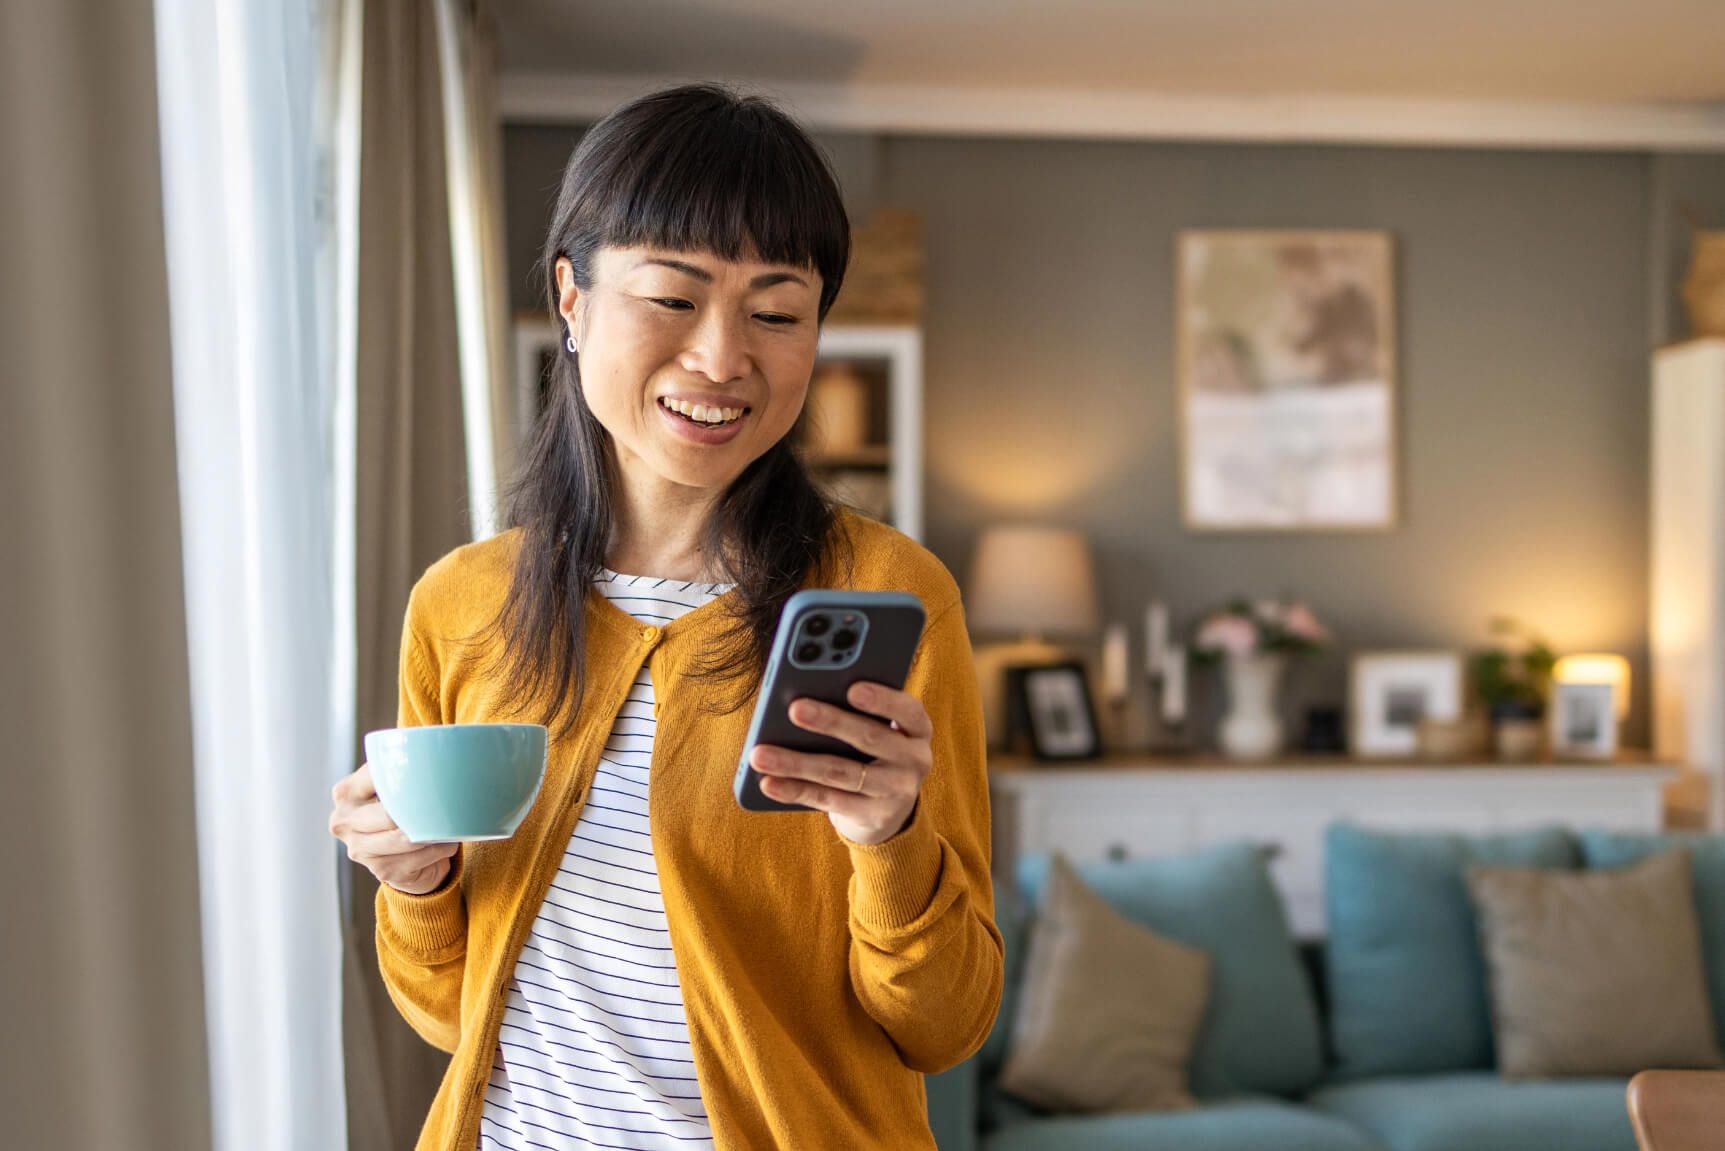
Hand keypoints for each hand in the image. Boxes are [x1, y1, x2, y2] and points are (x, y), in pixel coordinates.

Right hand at [329, 763, 458, 894]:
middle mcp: (345, 820)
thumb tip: (434, 747)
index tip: (429, 772)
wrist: (399, 854)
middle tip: (442, 804)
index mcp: (346, 791)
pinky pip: (418, 858)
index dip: (407, 775)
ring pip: (405, 838)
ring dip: (434, 833)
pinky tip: (444, 844)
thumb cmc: (401, 808)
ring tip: (449, 825)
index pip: (376, 775)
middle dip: (420, 811)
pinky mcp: (380, 870)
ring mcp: (359, 849)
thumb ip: (404, 766)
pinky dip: (438, 850)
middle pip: (390, 814)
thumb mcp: (395, 785)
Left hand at [748, 681, 931, 845]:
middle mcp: (915, 760)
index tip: (852, 687)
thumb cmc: (874, 750)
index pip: (907, 709)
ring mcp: (897, 792)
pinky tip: (768, 782)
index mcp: (918, 729)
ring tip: (761, 754)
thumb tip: (806, 693)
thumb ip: (858, 710)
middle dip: (830, 721)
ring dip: (797, 762)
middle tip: (795, 709)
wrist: (889, 809)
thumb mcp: (880, 728)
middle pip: (870, 738)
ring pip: (841, 773)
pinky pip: (828, 800)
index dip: (882, 699)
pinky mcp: (873, 816)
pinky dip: (795, 790)